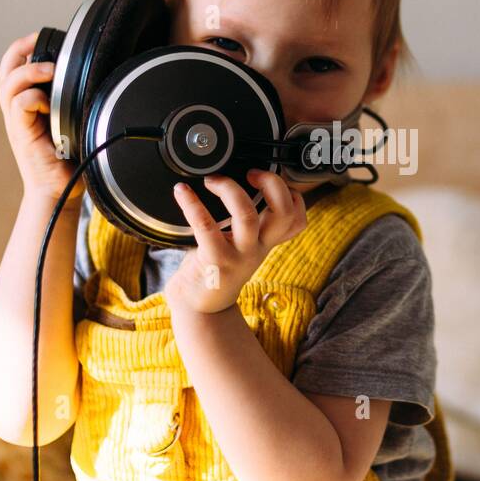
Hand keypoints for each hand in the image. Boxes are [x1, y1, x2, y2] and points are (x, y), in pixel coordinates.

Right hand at [0, 31, 84, 203]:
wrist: (60, 191)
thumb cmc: (70, 159)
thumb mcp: (75, 121)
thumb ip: (77, 100)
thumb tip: (101, 76)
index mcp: (28, 103)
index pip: (15, 66)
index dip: (25, 47)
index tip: (42, 36)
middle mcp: (17, 110)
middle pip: (5, 69)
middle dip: (20, 49)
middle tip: (39, 40)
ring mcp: (17, 122)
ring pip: (9, 83)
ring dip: (29, 71)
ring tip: (50, 69)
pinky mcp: (21, 134)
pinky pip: (18, 104)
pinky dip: (32, 97)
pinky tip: (48, 103)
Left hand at [164, 169, 307, 314]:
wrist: (199, 307)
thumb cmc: (216, 270)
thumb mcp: (241, 247)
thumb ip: (247, 224)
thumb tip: (241, 185)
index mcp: (265, 242)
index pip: (297, 220)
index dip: (294, 195)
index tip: (274, 180)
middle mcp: (257, 248)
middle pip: (282, 212)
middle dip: (271, 182)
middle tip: (251, 173)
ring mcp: (238, 256)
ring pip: (246, 215)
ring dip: (229, 189)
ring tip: (213, 180)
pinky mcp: (214, 262)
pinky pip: (205, 227)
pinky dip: (192, 204)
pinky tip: (182, 192)